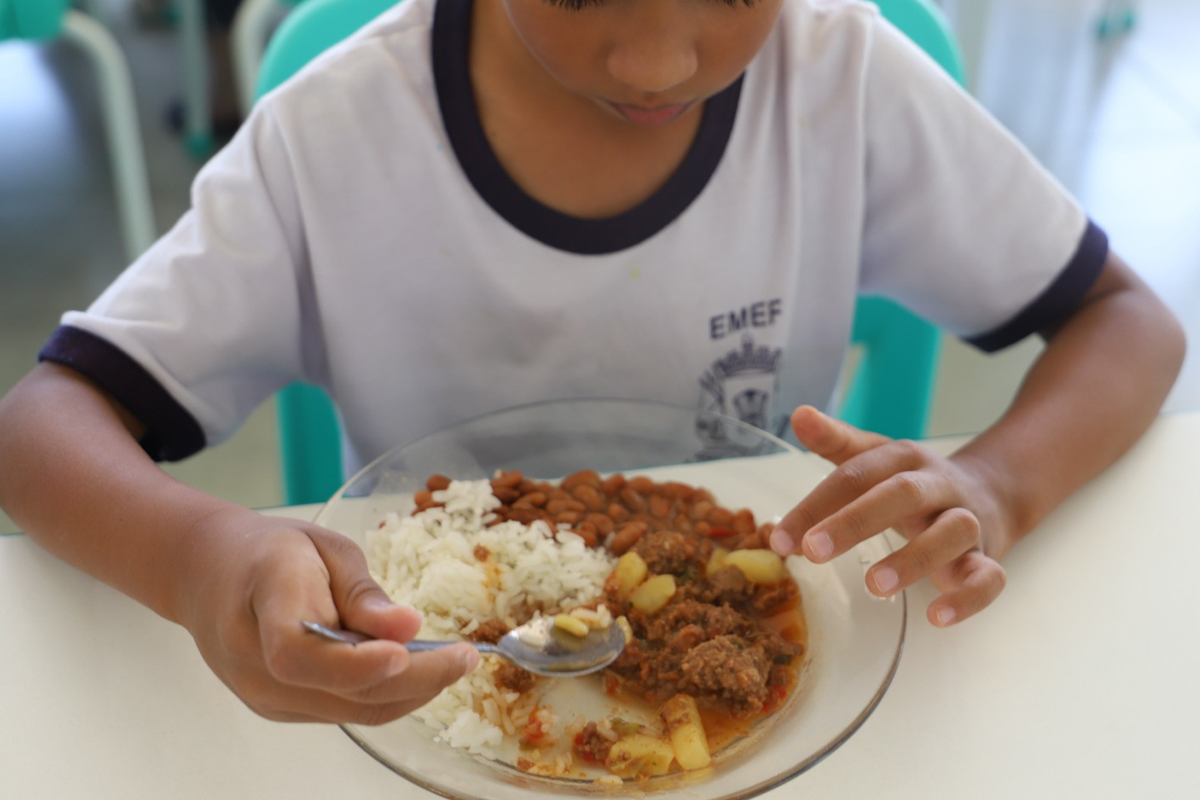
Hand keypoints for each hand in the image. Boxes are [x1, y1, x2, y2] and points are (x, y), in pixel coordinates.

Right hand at [174, 509, 477, 723]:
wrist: (208, 576)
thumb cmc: (270, 551)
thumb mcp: (323, 547)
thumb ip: (363, 592)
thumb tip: (409, 627)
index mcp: (264, 599)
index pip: (298, 651)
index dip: (353, 663)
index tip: (404, 652)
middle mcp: (255, 660)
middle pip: (340, 691)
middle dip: (415, 680)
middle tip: (466, 656)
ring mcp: (264, 693)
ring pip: (351, 711)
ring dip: (411, 692)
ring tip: (454, 662)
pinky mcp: (280, 708)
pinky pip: (344, 712)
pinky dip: (388, 695)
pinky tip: (417, 671)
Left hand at [769, 406, 1012, 626]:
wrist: (990, 493)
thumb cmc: (913, 482)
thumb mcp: (876, 458)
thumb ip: (836, 442)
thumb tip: (799, 415)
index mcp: (903, 459)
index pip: (856, 475)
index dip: (815, 505)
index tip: (780, 538)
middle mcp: (937, 485)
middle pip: (902, 494)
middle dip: (855, 521)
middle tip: (812, 551)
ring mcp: (967, 521)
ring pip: (951, 533)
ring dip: (914, 559)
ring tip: (874, 585)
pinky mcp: (988, 557)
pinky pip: (989, 578)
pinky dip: (968, 598)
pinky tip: (937, 617)